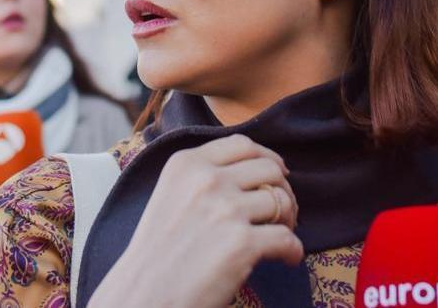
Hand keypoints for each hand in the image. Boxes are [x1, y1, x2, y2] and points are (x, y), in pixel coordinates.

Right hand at [88, 134, 302, 307]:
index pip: (242, 145)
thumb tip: (255, 171)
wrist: (143, 295)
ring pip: (282, 201)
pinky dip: (293, 250)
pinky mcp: (242, 243)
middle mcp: (207, 180)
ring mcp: (225, 210)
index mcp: (186, 164)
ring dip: (290, 219)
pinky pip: (287, 239)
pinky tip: (287, 259)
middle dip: (283, 189)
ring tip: (281, 234)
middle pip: (269, 169)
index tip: (278, 172)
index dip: (268, 157)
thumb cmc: (157, 254)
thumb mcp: (170, 195)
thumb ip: (203, 177)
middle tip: (282, 212)